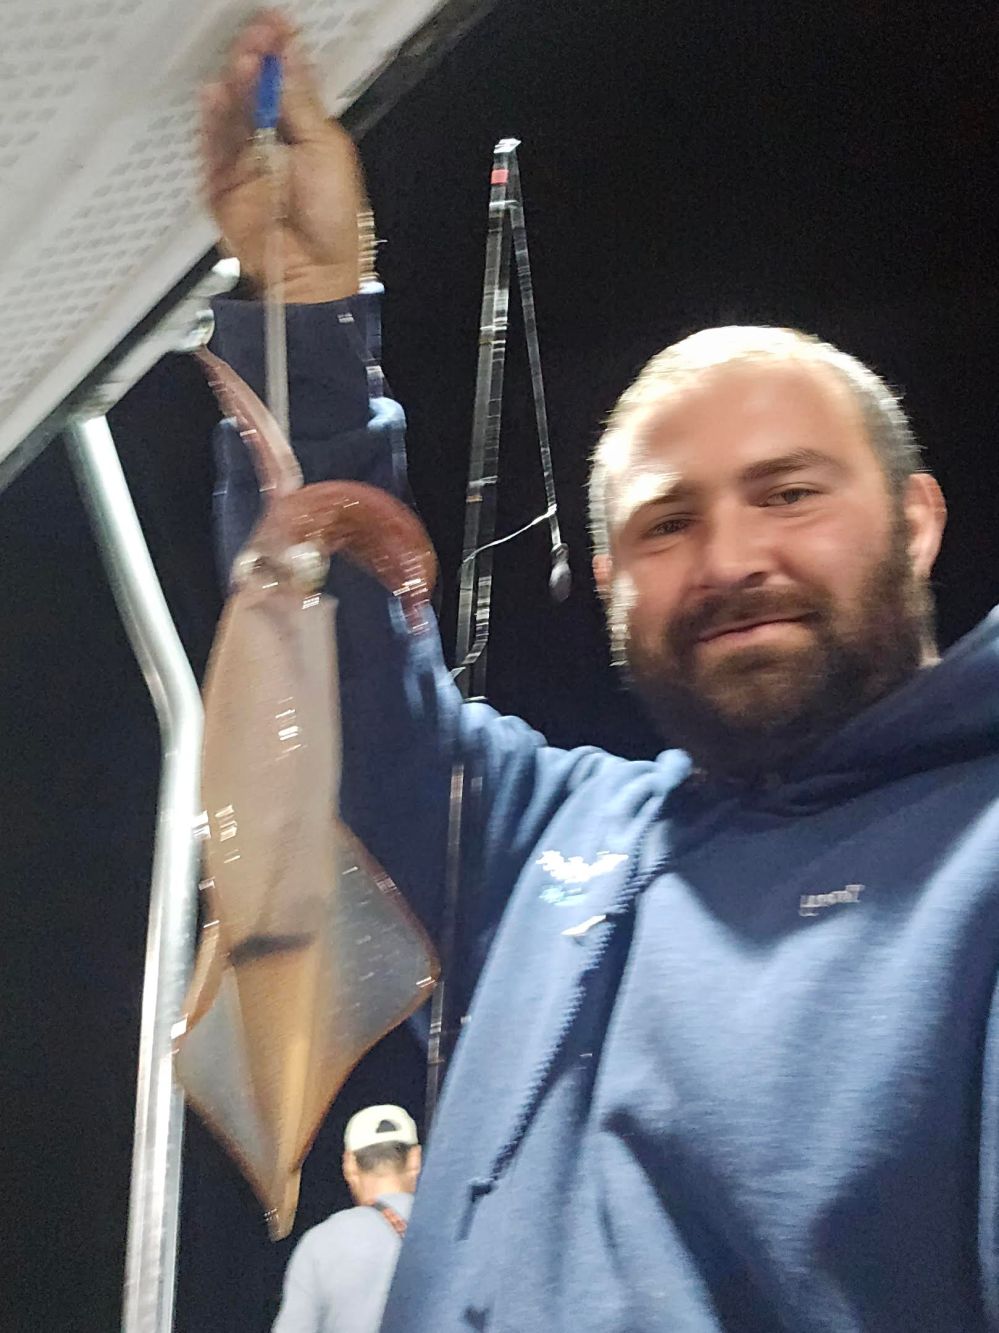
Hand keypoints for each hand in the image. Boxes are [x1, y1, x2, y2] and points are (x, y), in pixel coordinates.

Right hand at [201, 9, 366, 302]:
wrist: (314, 274)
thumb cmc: (333, 221)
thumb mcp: (325, 150)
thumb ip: (301, 103)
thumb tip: (289, 56)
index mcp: (304, 133)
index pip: (287, 82)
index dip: (280, 53)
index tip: (275, 24)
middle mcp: (271, 142)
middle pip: (255, 91)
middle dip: (255, 61)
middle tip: (255, 37)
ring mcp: (244, 163)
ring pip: (232, 113)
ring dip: (235, 85)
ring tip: (242, 63)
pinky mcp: (222, 185)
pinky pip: (213, 146)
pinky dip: (212, 120)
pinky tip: (216, 94)